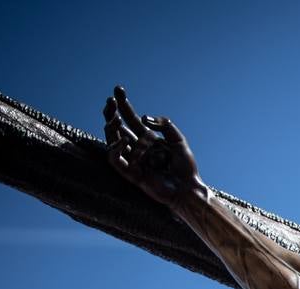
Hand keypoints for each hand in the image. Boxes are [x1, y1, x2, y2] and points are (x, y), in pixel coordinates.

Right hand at [103, 85, 203, 205]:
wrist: (188, 188)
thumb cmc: (185, 166)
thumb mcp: (178, 140)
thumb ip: (165, 125)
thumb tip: (144, 118)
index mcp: (148, 138)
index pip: (130, 118)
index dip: (124, 104)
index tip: (118, 89)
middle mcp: (137, 147)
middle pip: (117, 127)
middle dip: (112, 113)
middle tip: (111, 100)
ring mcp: (132, 160)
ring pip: (112, 140)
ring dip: (112, 128)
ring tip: (116, 119)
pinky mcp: (130, 173)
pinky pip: (116, 159)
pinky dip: (116, 148)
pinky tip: (123, 139)